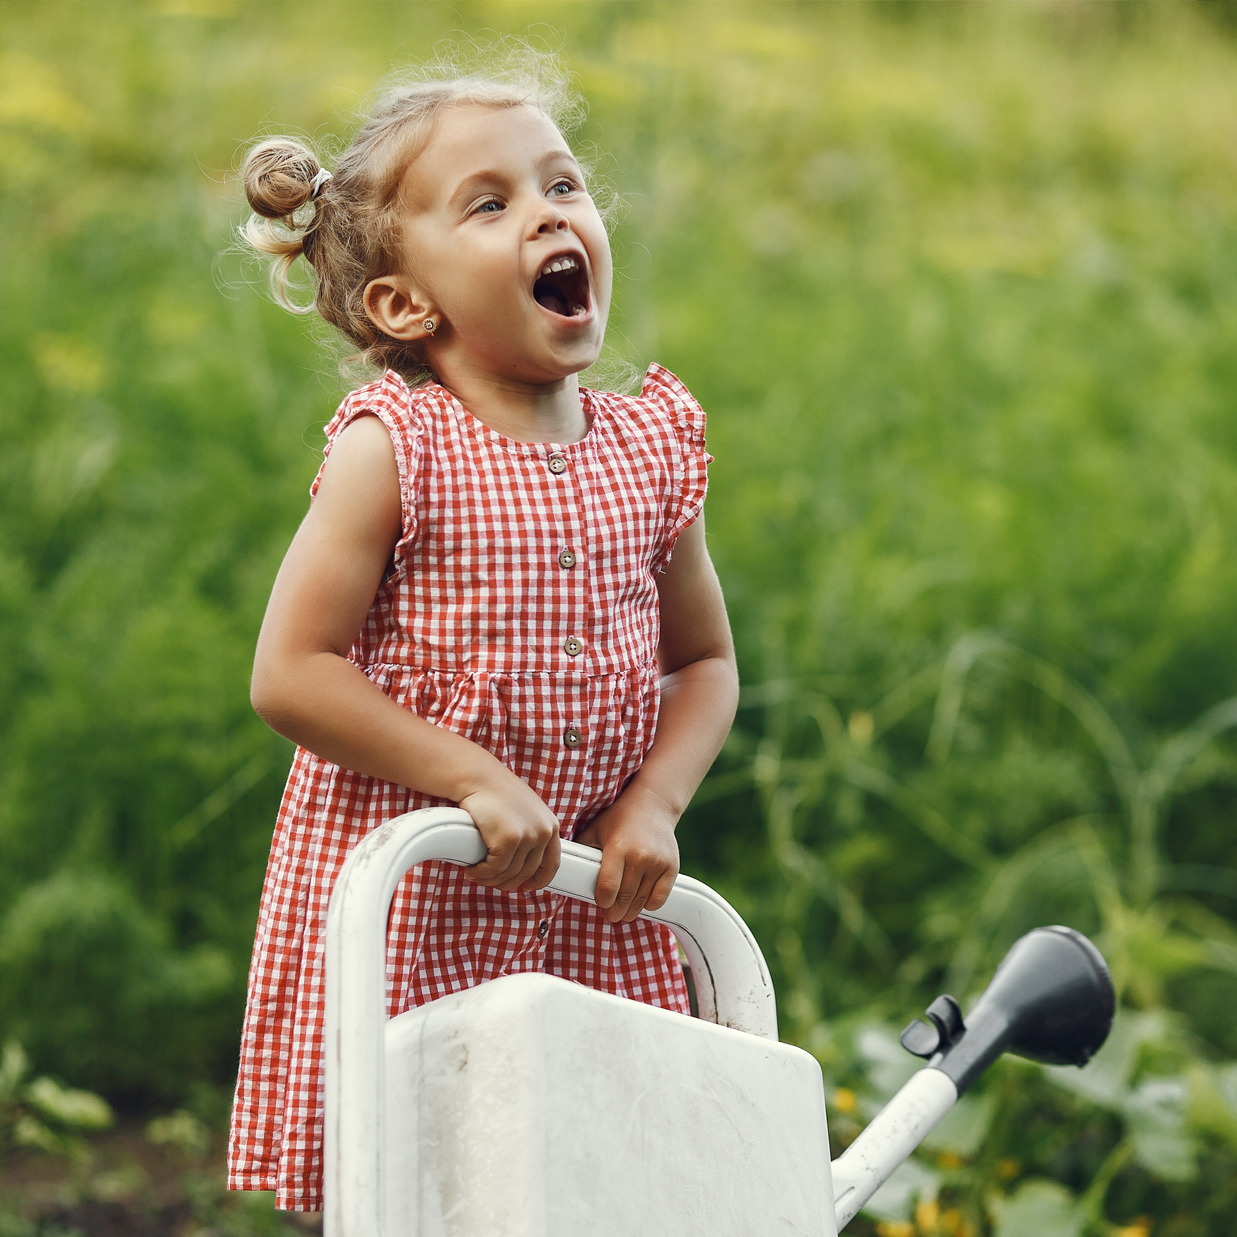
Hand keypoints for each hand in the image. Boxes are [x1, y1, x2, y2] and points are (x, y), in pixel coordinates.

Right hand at [459, 776, 561, 891]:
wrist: (478, 777)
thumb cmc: (495, 792)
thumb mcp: (524, 811)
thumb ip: (529, 831)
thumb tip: (522, 860)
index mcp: (550, 825)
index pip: (552, 864)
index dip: (539, 880)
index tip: (526, 886)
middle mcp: (544, 831)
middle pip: (526, 873)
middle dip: (505, 882)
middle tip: (489, 879)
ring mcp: (528, 836)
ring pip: (508, 874)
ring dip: (489, 878)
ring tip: (477, 873)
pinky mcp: (509, 839)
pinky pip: (494, 869)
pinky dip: (481, 873)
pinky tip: (472, 869)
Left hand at [574, 788, 679, 923]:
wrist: (653, 805)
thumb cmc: (619, 819)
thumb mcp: (595, 831)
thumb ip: (582, 852)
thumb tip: (566, 873)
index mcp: (617, 848)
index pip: (608, 889)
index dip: (603, 902)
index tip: (601, 903)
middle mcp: (639, 856)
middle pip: (624, 899)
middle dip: (615, 912)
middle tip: (611, 914)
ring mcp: (657, 862)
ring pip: (641, 902)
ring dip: (631, 911)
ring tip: (624, 911)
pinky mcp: (671, 866)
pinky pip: (659, 898)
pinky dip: (649, 905)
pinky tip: (641, 902)